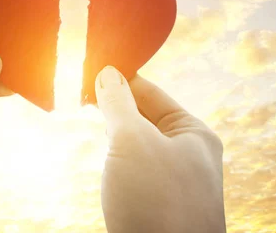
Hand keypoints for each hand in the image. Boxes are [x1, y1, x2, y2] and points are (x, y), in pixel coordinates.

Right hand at [95, 66, 225, 232]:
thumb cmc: (158, 202)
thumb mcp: (134, 142)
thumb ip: (118, 105)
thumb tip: (107, 73)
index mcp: (194, 134)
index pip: (152, 92)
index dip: (120, 78)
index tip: (88, 67)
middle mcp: (189, 156)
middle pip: (145, 117)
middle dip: (115, 106)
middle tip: (80, 91)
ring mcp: (174, 183)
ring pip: (138, 146)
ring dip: (115, 134)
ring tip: (90, 116)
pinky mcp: (158, 207)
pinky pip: (135, 173)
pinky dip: (117, 161)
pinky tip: (105, 160)